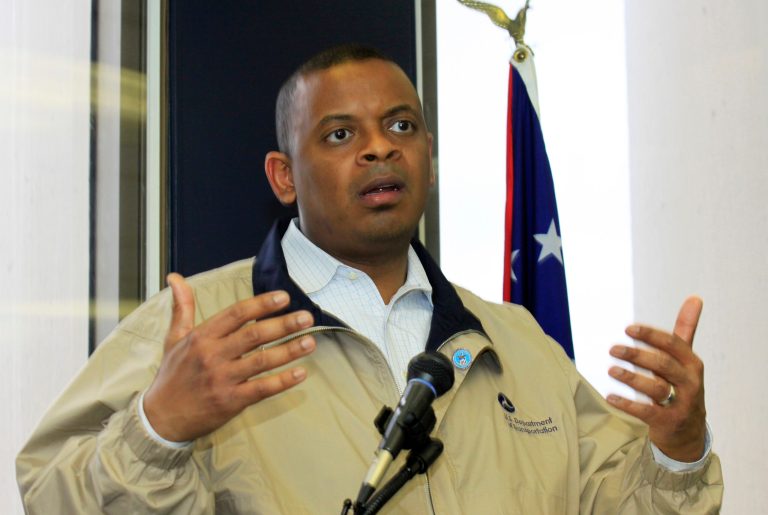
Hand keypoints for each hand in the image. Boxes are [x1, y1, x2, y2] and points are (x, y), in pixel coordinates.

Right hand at [143, 273, 315, 441]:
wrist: (160, 419)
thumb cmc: (172, 376)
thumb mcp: (173, 339)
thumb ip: (182, 308)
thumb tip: (175, 277)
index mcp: (201, 337)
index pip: (236, 314)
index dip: (261, 304)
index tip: (284, 297)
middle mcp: (213, 355)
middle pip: (254, 335)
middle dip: (283, 325)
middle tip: (306, 317)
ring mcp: (223, 379)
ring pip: (262, 361)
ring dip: (289, 350)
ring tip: (310, 341)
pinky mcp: (231, 401)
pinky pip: (261, 389)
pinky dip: (282, 381)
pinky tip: (301, 373)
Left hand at [606, 296, 706, 461]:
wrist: (689, 431)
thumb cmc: (682, 386)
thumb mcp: (685, 359)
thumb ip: (685, 330)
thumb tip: (695, 298)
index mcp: (691, 363)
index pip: (672, 344)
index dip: (650, 336)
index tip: (628, 329)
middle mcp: (689, 382)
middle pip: (663, 365)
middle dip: (637, 355)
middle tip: (613, 349)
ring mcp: (681, 403)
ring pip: (656, 388)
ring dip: (632, 378)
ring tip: (612, 370)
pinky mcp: (669, 421)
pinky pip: (647, 411)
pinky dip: (628, 404)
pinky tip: (611, 396)